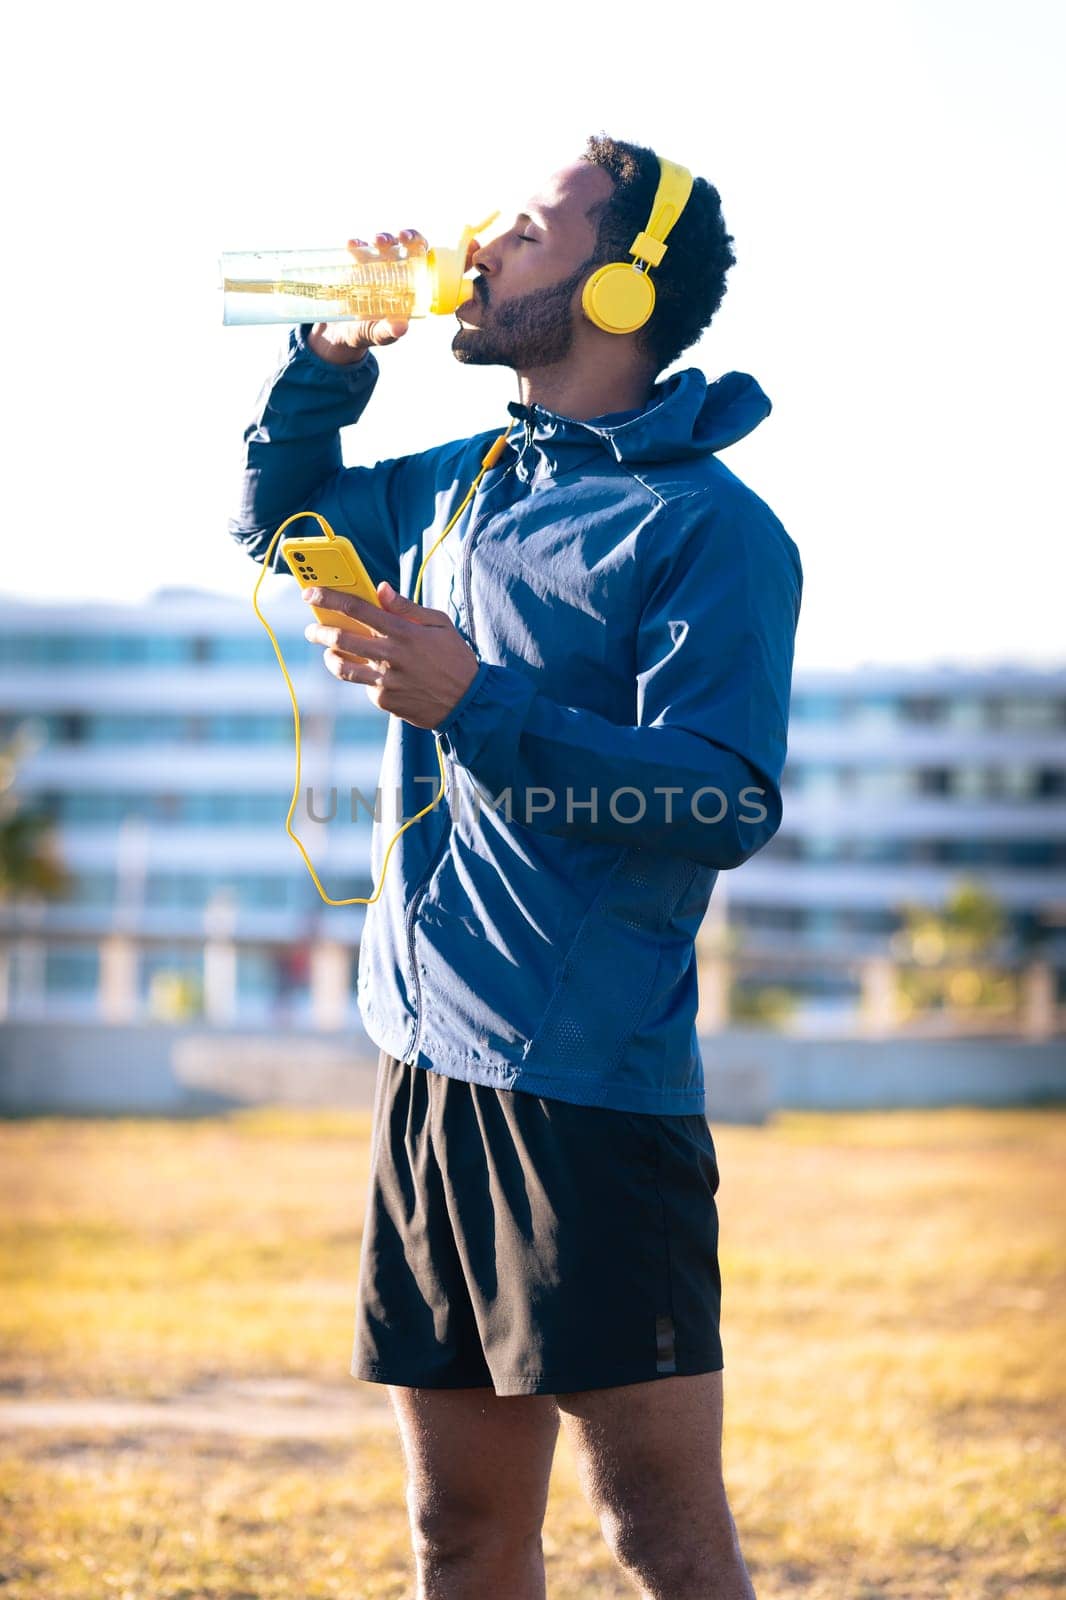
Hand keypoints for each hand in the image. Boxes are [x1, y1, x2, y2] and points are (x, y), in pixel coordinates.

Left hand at [303, 581, 479, 729]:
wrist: (466, 701)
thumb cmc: (454, 657)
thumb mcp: (438, 623)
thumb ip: (406, 606)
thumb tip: (381, 588)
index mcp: (403, 631)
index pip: (356, 608)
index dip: (328, 598)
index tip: (310, 592)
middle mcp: (390, 655)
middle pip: (340, 638)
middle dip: (318, 631)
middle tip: (311, 629)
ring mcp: (385, 680)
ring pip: (341, 666)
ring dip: (329, 657)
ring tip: (329, 652)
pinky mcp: (384, 699)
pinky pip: (363, 684)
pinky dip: (361, 676)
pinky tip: (369, 672)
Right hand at [308, 228, 427, 365]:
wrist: (340, 332)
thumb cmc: (367, 333)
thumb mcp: (378, 334)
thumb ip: (388, 332)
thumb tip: (400, 328)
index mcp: (408, 287)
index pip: (421, 260)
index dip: (421, 246)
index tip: (415, 244)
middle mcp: (395, 271)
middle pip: (406, 247)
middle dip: (405, 237)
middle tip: (399, 239)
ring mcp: (375, 266)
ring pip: (383, 244)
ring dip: (382, 238)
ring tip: (375, 242)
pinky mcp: (356, 265)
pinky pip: (358, 250)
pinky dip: (356, 245)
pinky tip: (352, 244)